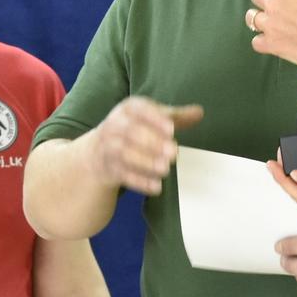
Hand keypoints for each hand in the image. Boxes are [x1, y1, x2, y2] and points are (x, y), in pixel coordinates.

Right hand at [88, 96, 202, 195]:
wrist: (98, 152)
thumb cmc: (134, 129)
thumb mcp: (152, 118)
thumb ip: (176, 117)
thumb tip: (199, 112)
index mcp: (128, 109)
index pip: (139, 109)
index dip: (155, 119)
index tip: (172, 129)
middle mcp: (115, 125)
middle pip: (131, 132)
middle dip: (153, 143)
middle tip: (173, 153)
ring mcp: (109, 147)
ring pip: (124, 153)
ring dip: (146, 162)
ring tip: (165, 169)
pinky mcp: (109, 168)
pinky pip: (122, 174)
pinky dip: (139, 181)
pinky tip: (156, 187)